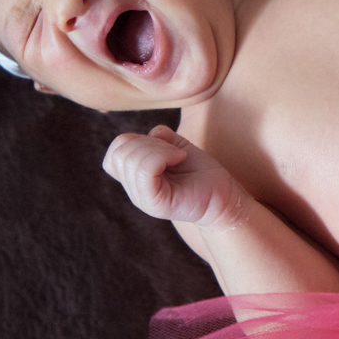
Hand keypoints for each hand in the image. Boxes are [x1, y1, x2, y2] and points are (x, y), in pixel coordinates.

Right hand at [102, 125, 244, 227]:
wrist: (223, 195)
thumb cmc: (202, 172)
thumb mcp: (176, 147)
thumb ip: (159, 138)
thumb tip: (151, 134)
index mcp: (135, 178)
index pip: (115, 151)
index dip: (135, 140)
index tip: (162, 145)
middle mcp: (135, 190)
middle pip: (121, 152)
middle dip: (148, 141)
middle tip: (173, 151)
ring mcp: (143, 199)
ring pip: (131, 159)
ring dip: (159, 148)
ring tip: (178, 155)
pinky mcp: (156, 204)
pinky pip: (145, 171)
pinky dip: (163, 155)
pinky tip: (180, 157)